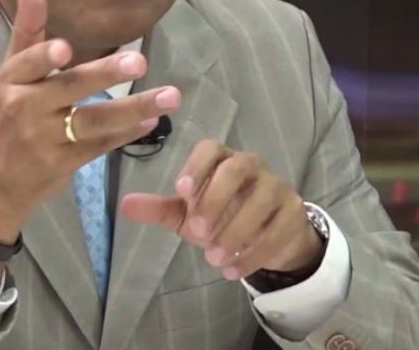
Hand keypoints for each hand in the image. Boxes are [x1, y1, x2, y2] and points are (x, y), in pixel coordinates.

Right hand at [0, 0, 182, 241]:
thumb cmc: (8, 117)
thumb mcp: (10, 74)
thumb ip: (27, 30)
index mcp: (10, 81)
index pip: (26, 64)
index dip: (44, 56)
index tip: (65, 49)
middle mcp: (24, 109)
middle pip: (69, 89)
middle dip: (105, 75)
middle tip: (140, 63)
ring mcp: (44, 140)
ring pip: (93, 121)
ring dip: (133, 108)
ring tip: (170, 96)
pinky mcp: (63, 165)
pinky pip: (100, 146)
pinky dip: (126, 135)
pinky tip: (151, 122)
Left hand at [119, 140, 322, 279]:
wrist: (269, 238)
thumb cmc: (223, 218)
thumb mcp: (189, 215)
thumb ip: (160, 209)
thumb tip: (124, 204)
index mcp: (222, 160)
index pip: (210, 149)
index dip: (196, 166)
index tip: (180, 192)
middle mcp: (251, 166)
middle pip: (236, 168)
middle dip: (215, 199)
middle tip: (197, 233)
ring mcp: (276, 186)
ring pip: (260, 199)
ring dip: (236, 231)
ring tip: (214, 260)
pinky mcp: (294, 211)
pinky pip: (278, 229)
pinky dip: (255, 252)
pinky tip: (234, 270)